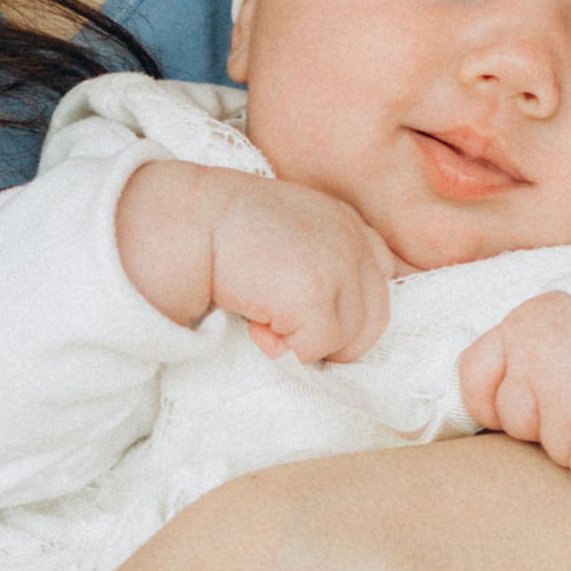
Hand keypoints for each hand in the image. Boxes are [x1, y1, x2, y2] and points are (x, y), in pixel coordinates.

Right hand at [114, 160, 392, 363]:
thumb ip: (319, 255)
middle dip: (333, 339)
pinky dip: (284, 351)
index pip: (380, 279)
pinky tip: (255, 326)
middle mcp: (354, 242)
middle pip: (373, 319)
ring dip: (306, 345)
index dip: (348, 308)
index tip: (309, 314)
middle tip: (285, 331)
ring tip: (264, 324)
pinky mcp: (315, 296)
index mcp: (348, 223)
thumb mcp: (290, 227)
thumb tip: (327, 314)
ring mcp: (340, 268)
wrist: (190, 219)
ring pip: (348, 341)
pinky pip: (315, 350)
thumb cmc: (226, 228)